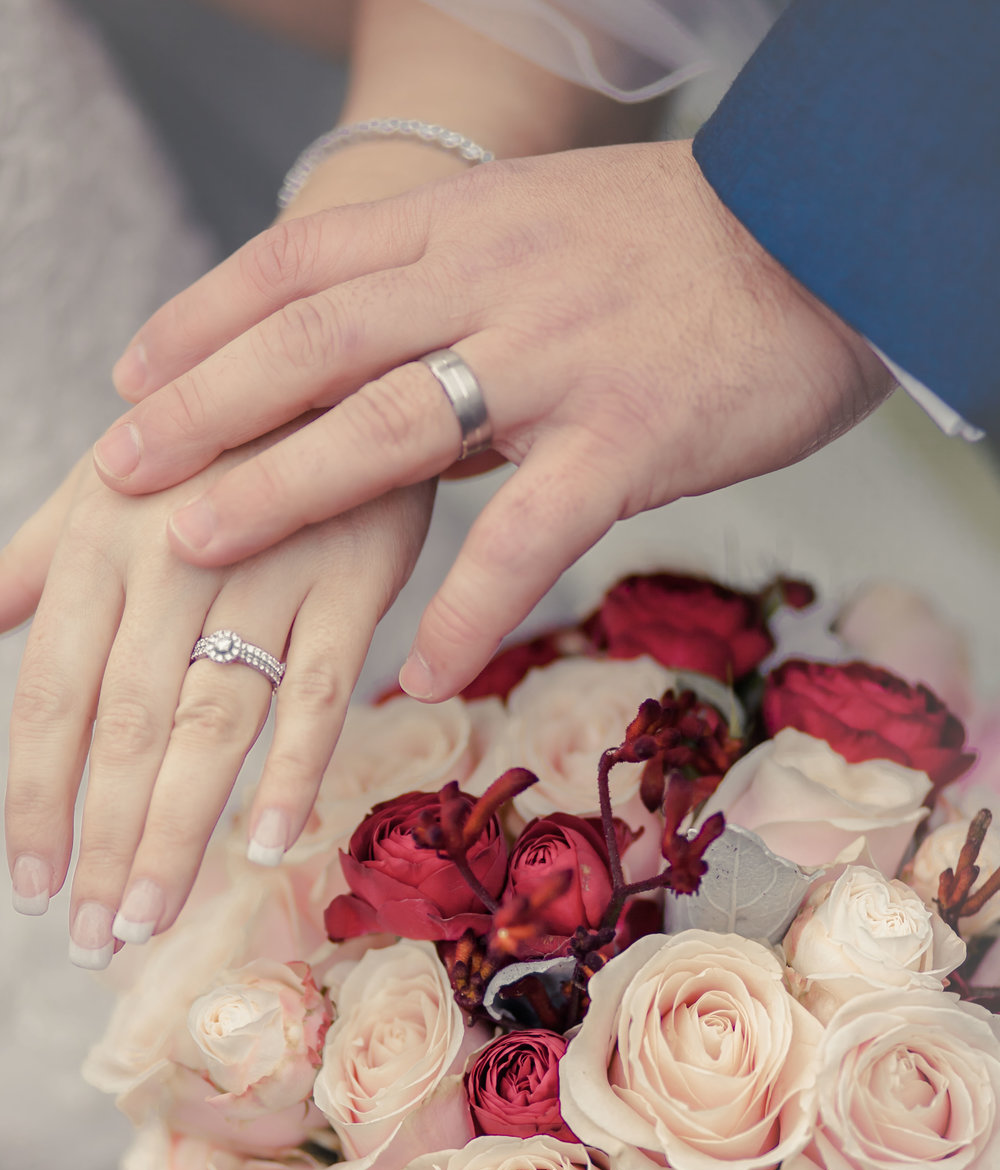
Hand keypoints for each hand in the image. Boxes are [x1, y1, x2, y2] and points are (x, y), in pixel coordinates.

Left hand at [5, 440, 430, 962]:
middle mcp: (171, 555)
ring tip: (152, 917)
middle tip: (96, 937)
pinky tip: (268, 844)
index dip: (35, 796)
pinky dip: (293, 769)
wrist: (346, 367)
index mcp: (98, 537)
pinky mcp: (351, 580)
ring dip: (178, 829)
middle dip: (105, 840)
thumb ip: (37, 558)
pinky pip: (318, 692)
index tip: (31, 884)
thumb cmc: (218, 441)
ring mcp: (265, 566)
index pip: (52, 692)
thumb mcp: (114, 478)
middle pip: (127, 724)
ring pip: (212, 720)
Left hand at [91, 141, 892, 699]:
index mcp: (467, 224)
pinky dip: (464, 612)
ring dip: (282, 489)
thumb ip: (454, 298)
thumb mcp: (546, 235)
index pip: (303, 261)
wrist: (829, 236)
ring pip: (391, 425)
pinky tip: (417, 675)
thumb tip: (370, 373)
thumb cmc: (682, 251)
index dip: (203, 318)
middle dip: (203, 408)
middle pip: (314, 341)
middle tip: (119, 472)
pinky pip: (527, 538)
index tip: (130, 376)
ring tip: (200, 550)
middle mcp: (494, 281)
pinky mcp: (629, 440)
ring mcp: (558, 360)